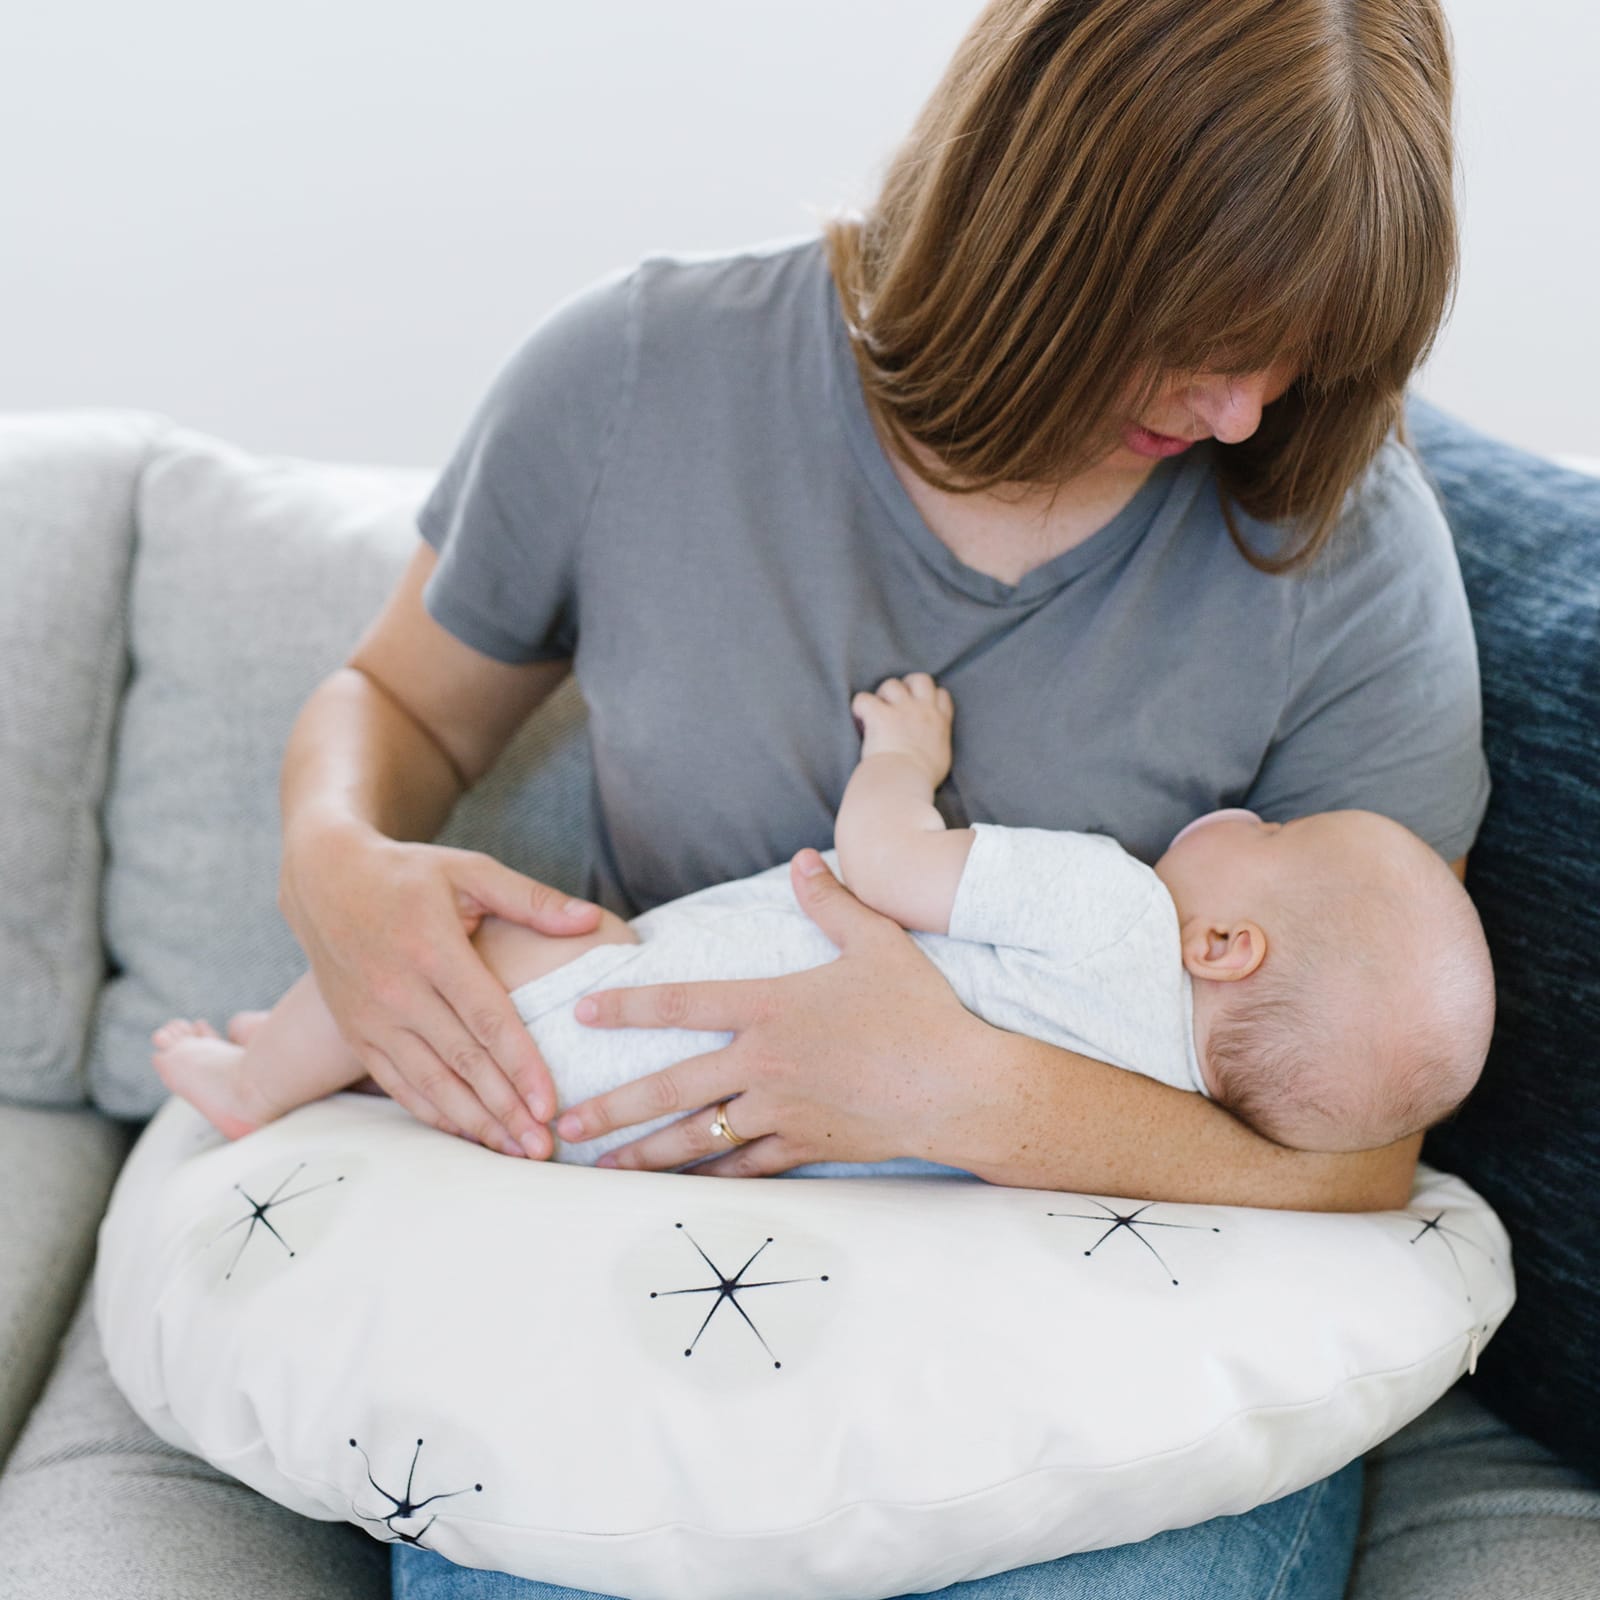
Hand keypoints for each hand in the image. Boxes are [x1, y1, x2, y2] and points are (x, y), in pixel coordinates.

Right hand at [278, 818, 602, 1158]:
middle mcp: (399, 989)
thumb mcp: (469, 871)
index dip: (521, 1065)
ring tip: (513, 1151)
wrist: (323, 878)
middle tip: (543, 1147)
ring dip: (473, 1122)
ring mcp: (372, 1017)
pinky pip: (397, 1083)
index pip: (487, 1019)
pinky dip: (432, 1113)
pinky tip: (467, 1133)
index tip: (550, 1104)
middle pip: (462, 1060)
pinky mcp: (356, 1033)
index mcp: (433, 949)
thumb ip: (532, 900)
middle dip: (505, 1109)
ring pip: (429, 1082)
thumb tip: (590, 918)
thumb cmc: (408, 874)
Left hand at [550, 849, 984, 1175]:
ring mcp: (779, 1113)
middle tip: (562, 1124)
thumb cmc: (920, 1013)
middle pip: (670, 1088)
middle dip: (611, 1108)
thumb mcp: (877, 943)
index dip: (627, 1006)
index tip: (583, 1012)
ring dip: (644, 1154)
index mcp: (771, 1008)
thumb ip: (831, 902)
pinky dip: (706, 1180)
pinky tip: (677, 1190)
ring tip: (602, 1168)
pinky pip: (742, 1170)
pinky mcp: (803, 1148)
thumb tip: (804, 859)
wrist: (959, 1089)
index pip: (681, 1004)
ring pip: (696, 1139)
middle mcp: (762, 1064)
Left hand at [851, 673, 953, 786]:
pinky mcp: (879, 715)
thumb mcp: (941, 760)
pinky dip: (859, 707)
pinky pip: (864, 699)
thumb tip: (930, 745)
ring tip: (875, 712)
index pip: (941, 695)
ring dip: (882, 696)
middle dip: (908, 685)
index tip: (918, 708)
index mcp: (940, 722)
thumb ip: (936, 743)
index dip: (928, 697)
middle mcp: (923, 710)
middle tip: (895, 702)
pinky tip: (859, 718)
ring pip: (892, 684)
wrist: (905, 782)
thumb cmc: (922, 779)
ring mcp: (902, 710)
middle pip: (921, 679)